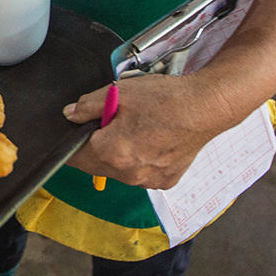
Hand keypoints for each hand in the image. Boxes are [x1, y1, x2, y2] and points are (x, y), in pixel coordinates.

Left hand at [63, 75, 228, 189]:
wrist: (205, 107)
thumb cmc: (165, 100)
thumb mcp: (118, 93)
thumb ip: (87, 106)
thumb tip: (70, 115)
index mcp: (111, 154)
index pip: (73, 156)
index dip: (73, 140)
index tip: (79, 129)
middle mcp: (129, 174)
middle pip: (95, 164)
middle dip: (96, 145)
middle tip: (112, 122)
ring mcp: (148, 180)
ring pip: (118, 169)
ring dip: (118, 153)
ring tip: (135, 128)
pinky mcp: (164, 181)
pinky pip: (140, 173)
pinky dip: (139, 159)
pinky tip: (151, 140)